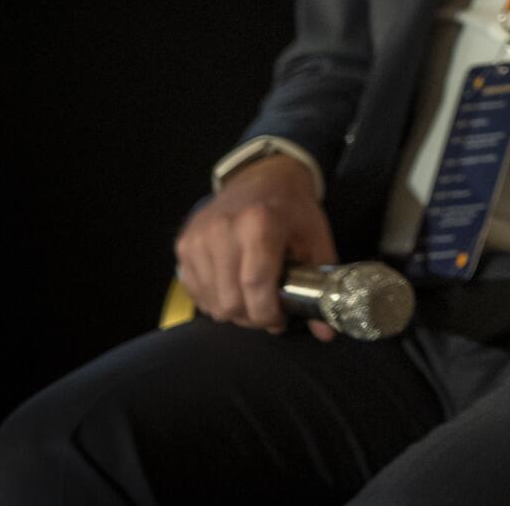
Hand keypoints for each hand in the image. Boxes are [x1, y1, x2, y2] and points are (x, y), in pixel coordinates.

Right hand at [175, 152, 338, 338]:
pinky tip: (232, 288)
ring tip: (252, 300)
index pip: (255, 285)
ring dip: (232, 311)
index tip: (279, 320)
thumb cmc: (292, 209)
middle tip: (268, 313)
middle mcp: (222, 230)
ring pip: (210, 301)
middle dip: (251, 317)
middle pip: (230, 300)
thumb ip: (322, 283)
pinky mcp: (183, 244)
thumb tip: (326, 332)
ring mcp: (198, 238)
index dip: (266, 313)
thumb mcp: (316, 237)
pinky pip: (195, 291)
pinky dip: (214, 300)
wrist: (261, 177)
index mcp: (259, 224)